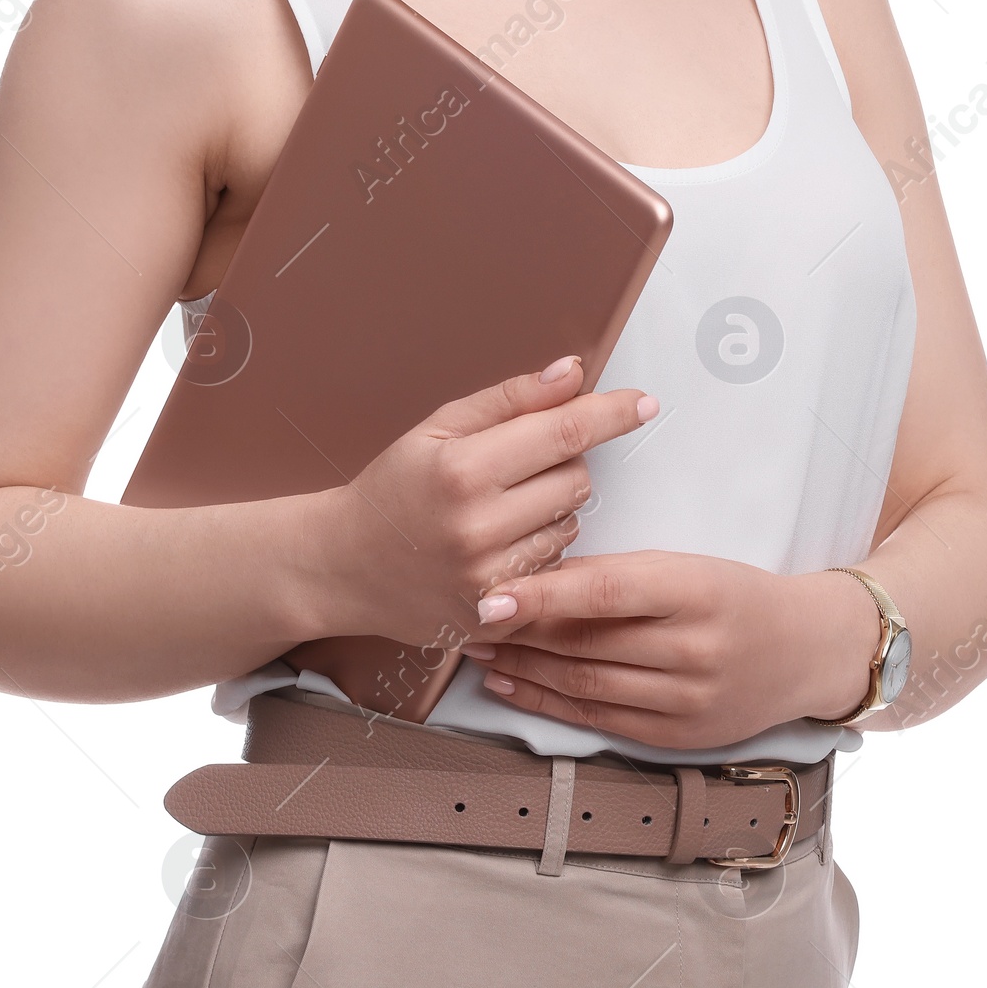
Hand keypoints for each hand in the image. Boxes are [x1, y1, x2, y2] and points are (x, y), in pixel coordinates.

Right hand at [296, 360, 657, 652]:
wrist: (342, 566)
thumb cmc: (392, 489)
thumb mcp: (438, 429)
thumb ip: (510, 400)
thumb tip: (572, 373)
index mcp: (463, 471)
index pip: (562, 434)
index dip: (609, 414)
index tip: (644, 403)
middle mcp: (478, 528)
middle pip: (576, 481)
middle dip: (562, 463)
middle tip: (519, 465)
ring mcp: (489, 579)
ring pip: (570, 525)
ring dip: (552, 508)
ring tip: (503, 507)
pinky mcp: (497, 614)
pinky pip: (554, 568)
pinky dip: (540, 549)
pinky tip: (500, 543)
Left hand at [463, 551, 881, 749]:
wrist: (805, 650)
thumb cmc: (735, 594)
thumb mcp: (687, 565)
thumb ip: (621, 575)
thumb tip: (539, 573)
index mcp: (696, 590)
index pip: (606, 593)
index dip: (543, 596)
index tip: (490, 595)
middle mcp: (692, 649)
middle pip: (587, 644)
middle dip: (519, 634)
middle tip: (465, 616)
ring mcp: (686, 701)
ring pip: (585, 685)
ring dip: (522, 669)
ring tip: (478, 649)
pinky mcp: (677, 737)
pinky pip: (598, 720)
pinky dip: (547, 704)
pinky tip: (512, 685)